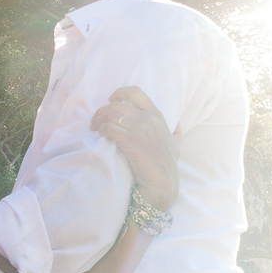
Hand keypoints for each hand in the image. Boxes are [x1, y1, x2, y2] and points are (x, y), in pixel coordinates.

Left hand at [91, 86, 179, 211]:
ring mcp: (139, 129)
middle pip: (117, 105)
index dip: (119, 92)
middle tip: (95, 119)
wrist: (163, 181)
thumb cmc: (167, 164)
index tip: (110, 100)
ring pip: (110, 115)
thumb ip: (177, 132)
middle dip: (102, 110)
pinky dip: (101, 129)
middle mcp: (148, 119)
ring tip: (93, 127)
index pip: (136, 92)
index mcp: (157, 115)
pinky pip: (109, 128)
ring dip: (98, 119)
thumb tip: (178, 125)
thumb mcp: (177, 145)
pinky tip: (99, 134)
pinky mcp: (130, 140)